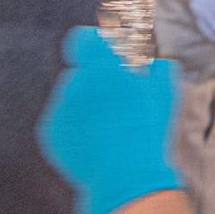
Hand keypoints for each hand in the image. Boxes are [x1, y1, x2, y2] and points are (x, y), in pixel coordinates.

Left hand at [39, 27, 182, 213]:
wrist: (125, 173)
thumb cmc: (149, 129)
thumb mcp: (164, 89)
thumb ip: (154, 66)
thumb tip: (150, 61)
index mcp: (101, 68)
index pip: (83, 40)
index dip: (94, 44)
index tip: (107, 54)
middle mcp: (74, 83)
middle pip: (79, 72)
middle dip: (94, 80)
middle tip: (117, 98)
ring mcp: (59, 109)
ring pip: (69, 97)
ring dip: (85, 104)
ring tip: (108, 125)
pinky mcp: (50, 133)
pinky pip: (61, 120)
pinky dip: (76, 126)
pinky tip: (96, 139)